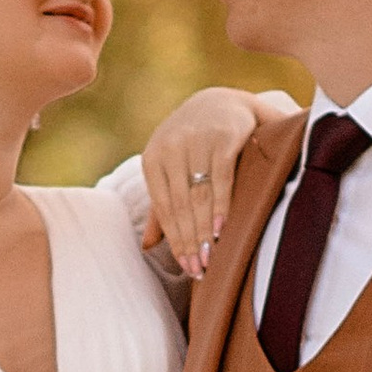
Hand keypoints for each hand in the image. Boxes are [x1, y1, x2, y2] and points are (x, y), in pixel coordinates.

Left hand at [137, 85, 296, 276]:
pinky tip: (222, 229)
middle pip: (180, 205)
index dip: (175, 240)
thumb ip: (161, 207)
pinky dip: (221, 204)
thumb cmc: (195, 145)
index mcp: (153, 158)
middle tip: (200, 269)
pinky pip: (222, 177)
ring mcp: (198, 141)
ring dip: (204, 230)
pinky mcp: (224, 136)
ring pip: (199, 195)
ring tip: (211, 258)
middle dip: (190, 241)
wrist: (225, 102)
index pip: (164, 208)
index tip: (188, 267)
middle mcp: (171, 147)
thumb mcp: (172, 171)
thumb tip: (146, 246)